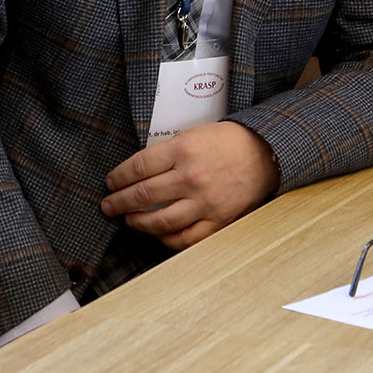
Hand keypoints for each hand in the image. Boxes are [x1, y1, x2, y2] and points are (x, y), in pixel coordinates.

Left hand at [100, 121, 279, 249]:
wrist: (263, 153)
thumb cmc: (227, 142)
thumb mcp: (192, 134)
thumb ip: (166, 152)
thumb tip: (138, 171)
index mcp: (183, 151)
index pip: (138, 167)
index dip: (118, 177)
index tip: (110, 183)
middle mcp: (191, 178)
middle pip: (143, 195)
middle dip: (119, 202)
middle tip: (108, 205)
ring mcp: (204, 202)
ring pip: (160, 221)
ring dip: (138, 223)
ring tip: (128, 220)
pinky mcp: (217, 220)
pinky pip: (186, 238)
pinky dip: (167, 239)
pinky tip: (157, 233)